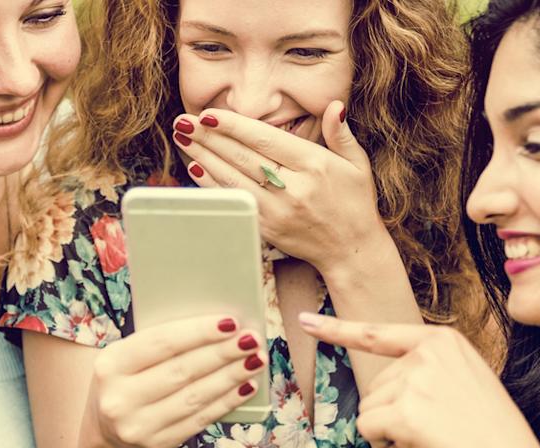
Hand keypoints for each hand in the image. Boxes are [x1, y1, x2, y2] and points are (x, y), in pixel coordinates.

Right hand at [87, 315, 266, 447]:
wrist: (108, 430)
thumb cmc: (128, 378)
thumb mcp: (128, 357)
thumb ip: (161, 342)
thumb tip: (220, 326)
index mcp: (110, 364)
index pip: (161, 343)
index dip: (199, 332)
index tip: (231, 322)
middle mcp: (119, 398)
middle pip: (183, 371)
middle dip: (222, 353)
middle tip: (252, 340)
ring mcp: (137, 425)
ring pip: (196, 396)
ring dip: (231, 377)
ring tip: (256, 360)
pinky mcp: (157, 444)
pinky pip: (201, 419)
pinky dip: (227, 401)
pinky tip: (246, 386)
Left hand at [170, 102, 390, 272]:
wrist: (351, 250)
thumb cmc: (355, 203)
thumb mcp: (357, 164)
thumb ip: (341, 134)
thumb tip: (334, 105)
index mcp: (314, 166)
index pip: (266, 139)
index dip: (235, 126)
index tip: (210, 114)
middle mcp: (294, 188)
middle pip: (242, 157)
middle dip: (209, 137)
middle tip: (185, 121)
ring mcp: (278, 211)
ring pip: (233, 179)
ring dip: (204, 156)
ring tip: (183, 138)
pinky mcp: (267, 228)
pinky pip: (234, 201)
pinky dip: (213, 185)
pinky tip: (196, 167)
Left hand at [298, 312, 539, 447]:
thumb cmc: (491, 435)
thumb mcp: (467, 382)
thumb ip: (428, 371)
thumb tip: (384, 388)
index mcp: (444, 341)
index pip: (380, 334)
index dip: (338, 330)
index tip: (305, 320)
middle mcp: (426, 354)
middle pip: (375, 385)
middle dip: (396, 412)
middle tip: (439, 427)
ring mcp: (414, 381)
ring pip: (369, 409)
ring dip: (393, 431)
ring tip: (436, 437)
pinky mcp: (402, 412)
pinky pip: (368, 430)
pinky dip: (388, 445)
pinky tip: (422, 447)